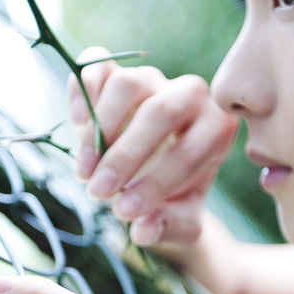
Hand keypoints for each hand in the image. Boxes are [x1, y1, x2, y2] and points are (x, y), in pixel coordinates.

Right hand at [69, 47, 238, 246]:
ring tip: (85, 171)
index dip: (156, 183)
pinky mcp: (117, 73)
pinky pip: (98, 64)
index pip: (190, 150)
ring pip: (129, 84)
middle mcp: (190, 95)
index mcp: (217, 129)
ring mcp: (152, 79)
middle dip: (126, 156)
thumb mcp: (179, 223)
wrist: (152, 181)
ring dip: (100, 131)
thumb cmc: (174, 201)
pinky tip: (76, 122)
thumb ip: (167, 227)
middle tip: (99, 193)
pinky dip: (82, 89)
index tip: (125, 212)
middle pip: (160, 111)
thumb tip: (143, 229)